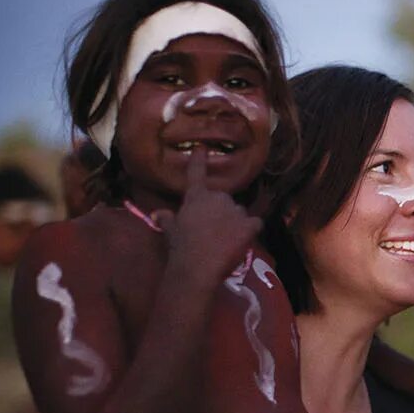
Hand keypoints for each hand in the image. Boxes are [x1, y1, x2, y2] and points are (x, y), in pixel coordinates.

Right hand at [152, 147, 261, 284]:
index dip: (199, 160)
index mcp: (196, 197)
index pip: (196, 174)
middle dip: (219, 210)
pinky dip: (251, 229)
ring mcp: (235, 210)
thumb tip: (158, 214)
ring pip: (239, 211)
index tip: (201, 148)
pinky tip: (244, 238)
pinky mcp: (249, 225)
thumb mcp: (170, 230)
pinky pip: (255, 223)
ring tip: (226, 238)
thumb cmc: (180, 246)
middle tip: (212, 228)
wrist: (197, 265)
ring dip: (235, 220)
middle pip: (223, 198)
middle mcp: (218, 198)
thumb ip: (166, 218)